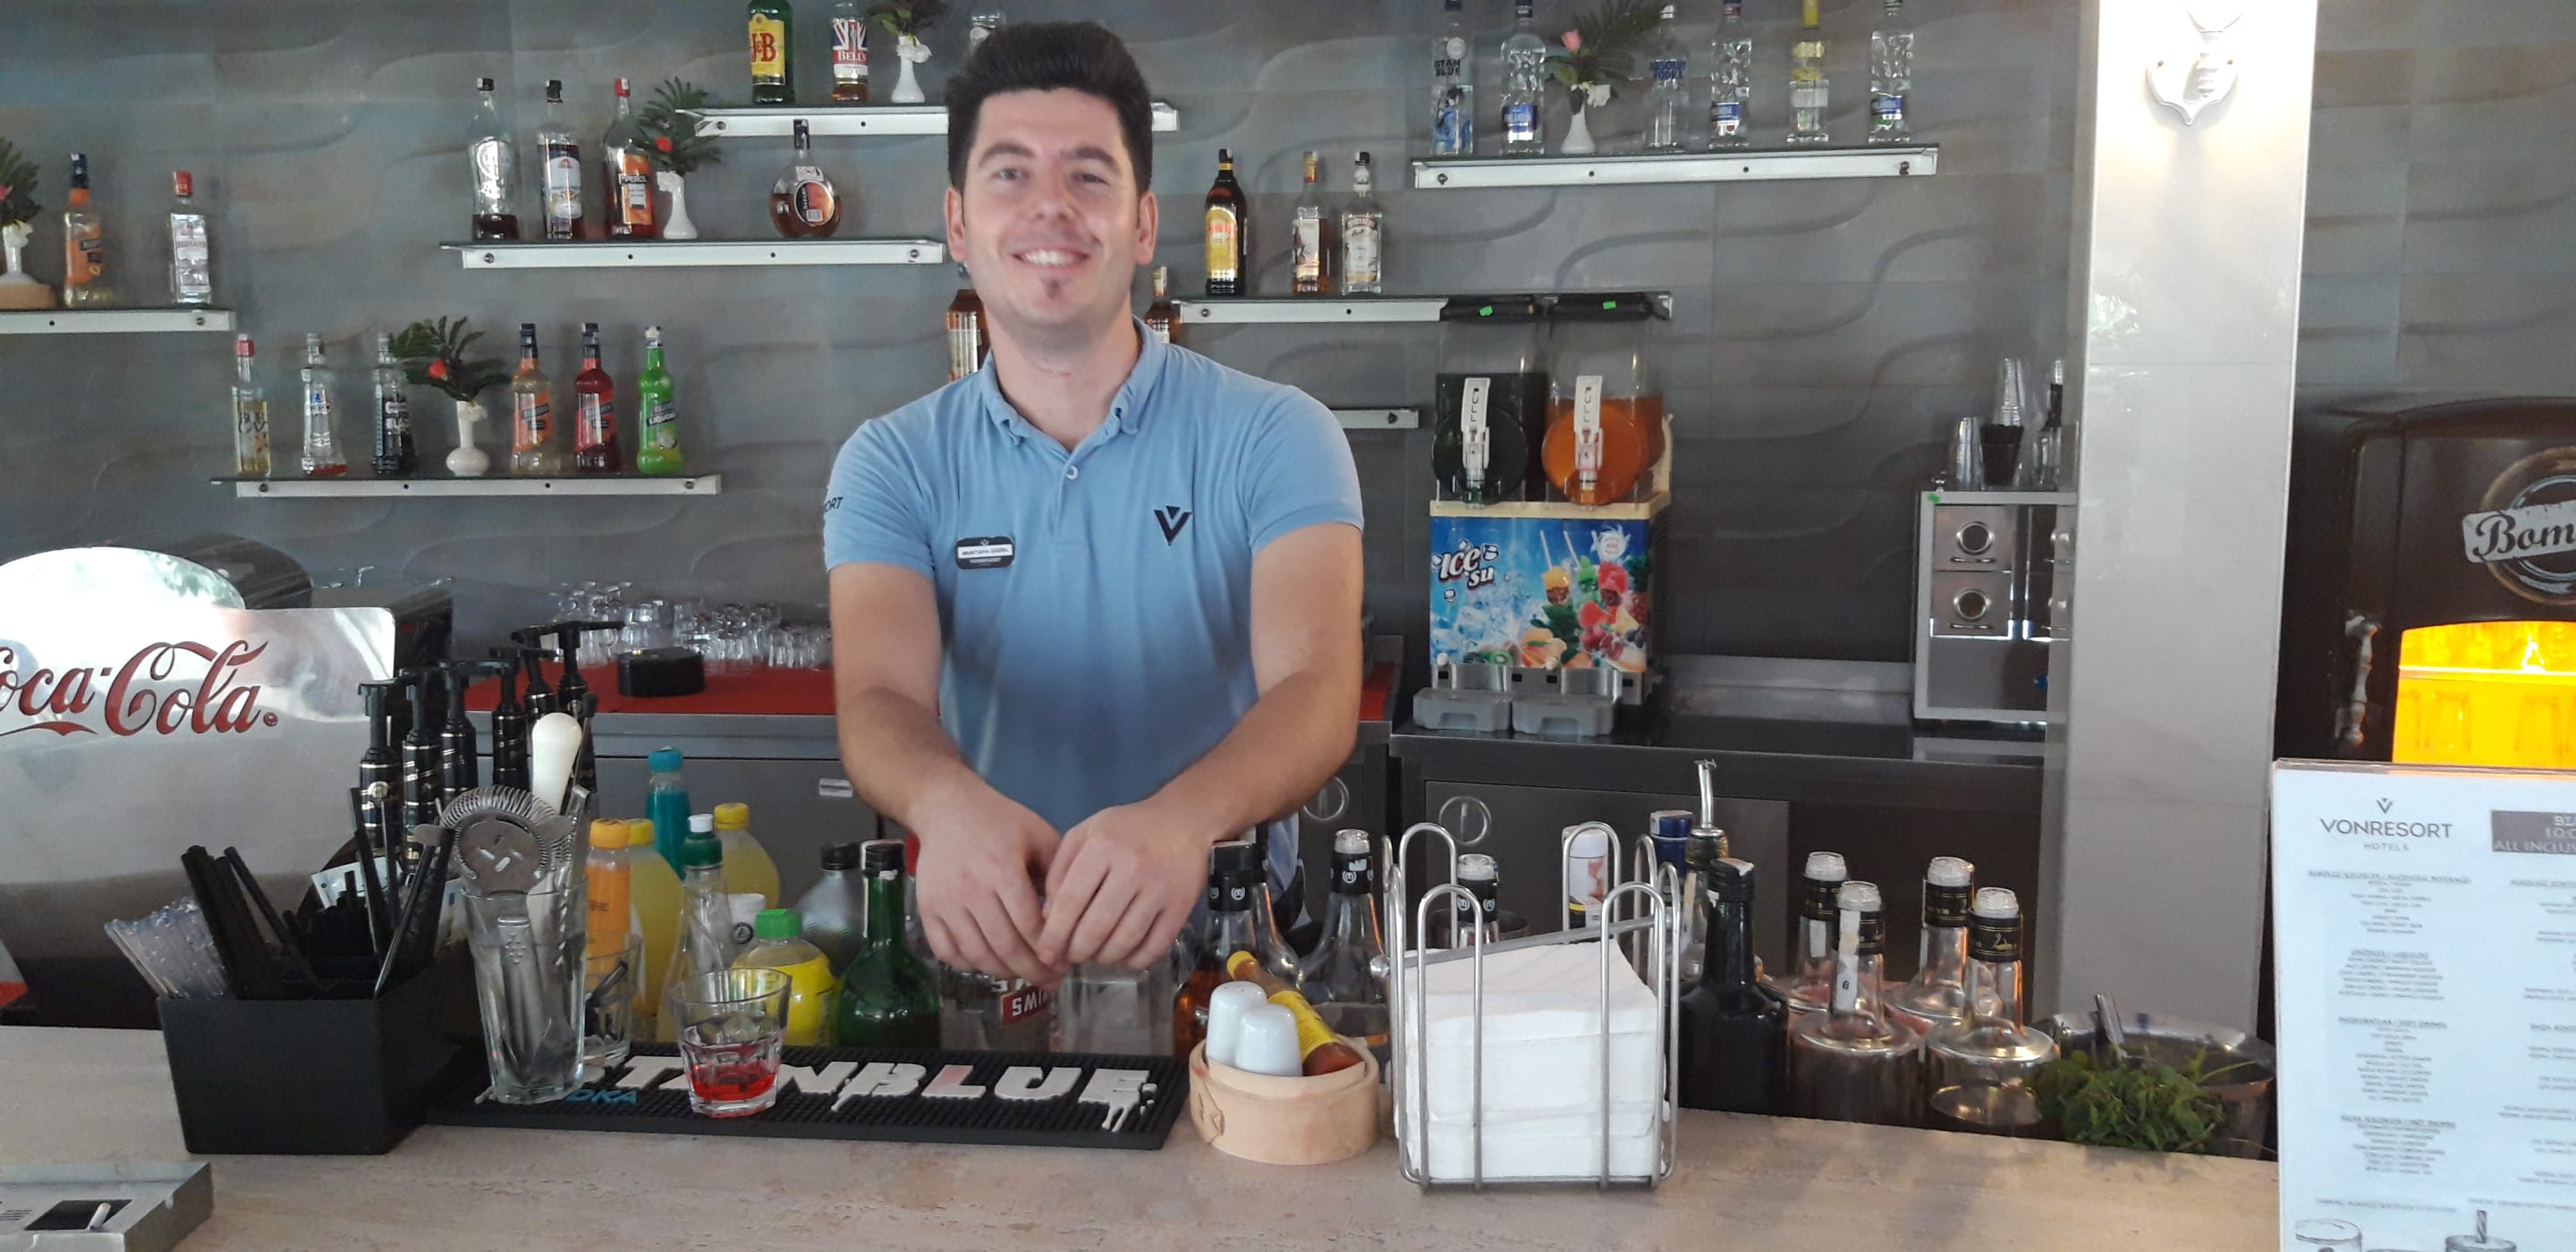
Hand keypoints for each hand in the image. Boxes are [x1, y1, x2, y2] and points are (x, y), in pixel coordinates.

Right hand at [908, 782, 1060, 985]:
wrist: (946, 808)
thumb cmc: (1000, 821)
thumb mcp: (1038, 835)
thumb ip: (1059, 873)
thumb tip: (1074, 916)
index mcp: (1002, 870)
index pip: (1029, 925)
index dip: (1050, 950)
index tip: (1066, 962)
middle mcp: (970, 890)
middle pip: (1005, 947)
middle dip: (1032, 971)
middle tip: (1051, 980)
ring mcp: (945, 903)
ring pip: (977, 955)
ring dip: (1004, 972)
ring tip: (1024, 974)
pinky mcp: (926, 910)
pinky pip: (947, 952)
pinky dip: (970, 965)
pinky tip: (990, 963)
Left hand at [1039, 798, 1217, 970]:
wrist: (1183, 821)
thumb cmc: (1128, 828)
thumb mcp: (1086, 833)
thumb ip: (1061, 869)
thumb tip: (1047, 917)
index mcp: (1103, 846)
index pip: (1071, 901)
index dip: (1054, 934)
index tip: (1045, 954)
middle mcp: (1132, 867)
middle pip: (1096, 928)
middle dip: (1077, 952)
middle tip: (1071, 957)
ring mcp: (1160, 889)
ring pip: (1124, 941)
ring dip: (1104, 958)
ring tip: (1095, 956)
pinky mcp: (1181, 906)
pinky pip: (1154, 946)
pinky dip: (1135, 960)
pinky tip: (1125, 956)